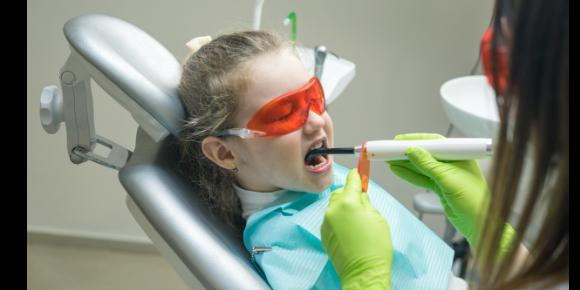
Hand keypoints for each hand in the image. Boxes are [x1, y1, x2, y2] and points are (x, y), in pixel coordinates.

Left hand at [321, 169, 391, 289]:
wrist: (364, 272)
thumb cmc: (375, 248)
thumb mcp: (378, 218)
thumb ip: (367, 202)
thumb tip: (361, 194)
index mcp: (348, 203)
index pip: (351, 181)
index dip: (356, 175)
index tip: (358, 171)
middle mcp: (333, 210)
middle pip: (340, 193)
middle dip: (350, 194)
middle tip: (362, 202)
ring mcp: (326, 222)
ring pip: (334, 207)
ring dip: (344, 208)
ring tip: (357, 221)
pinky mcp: (323, 234)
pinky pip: (331, 219)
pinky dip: (339, 220)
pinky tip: (350, 231)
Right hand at [387, 133, 488, 245]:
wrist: (480, 225)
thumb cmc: (473, 201)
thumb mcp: (448, 180)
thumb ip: (428, 165)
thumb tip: (412, 150)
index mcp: (459, 155)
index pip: (434, 142)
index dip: (415, 140)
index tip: (397, 140)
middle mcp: (452, 163)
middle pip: (425, 153)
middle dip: (406, 152)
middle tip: (388, 150)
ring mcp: (446, 176)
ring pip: (421, 166)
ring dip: (405, 163)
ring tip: (388, 160)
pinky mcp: (441, 187)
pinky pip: (422, 178)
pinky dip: (409, 174)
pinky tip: (397, 170)